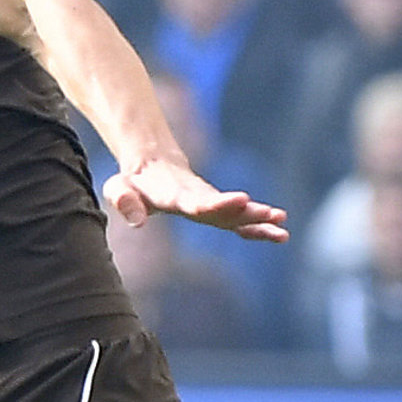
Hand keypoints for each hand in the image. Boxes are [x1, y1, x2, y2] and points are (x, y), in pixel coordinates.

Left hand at [106, 157, 286, 240]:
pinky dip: (259, 228)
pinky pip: (240, 222)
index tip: (240, 200)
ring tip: (283, 225)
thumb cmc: (133, 183)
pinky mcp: (218, 212)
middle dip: (249, 212)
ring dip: (260, 220)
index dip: (217, 203)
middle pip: (226, 207)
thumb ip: (124, 200)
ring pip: (238, 214)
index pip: (198, 201)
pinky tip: (281, 235)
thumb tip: (136, 220)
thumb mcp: (118, 188)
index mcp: (176, 195)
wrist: (154, 166)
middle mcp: (200, 199)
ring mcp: (212, 205)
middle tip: (274, 214)